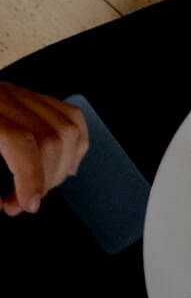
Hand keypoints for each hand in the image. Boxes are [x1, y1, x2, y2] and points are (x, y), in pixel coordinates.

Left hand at [0, 82, 87, 214]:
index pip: (21, 141)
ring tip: (41, 187)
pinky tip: (63, 164)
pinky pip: (69, 116)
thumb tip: (0, 201)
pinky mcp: (28, 96)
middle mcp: (2, 96)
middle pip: (51, 135)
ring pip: (67, 126)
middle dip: (46, 178)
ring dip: (62, 165)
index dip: (31, 176)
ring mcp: (18, 94)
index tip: (28, 203)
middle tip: (25, 202)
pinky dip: (75, 143)